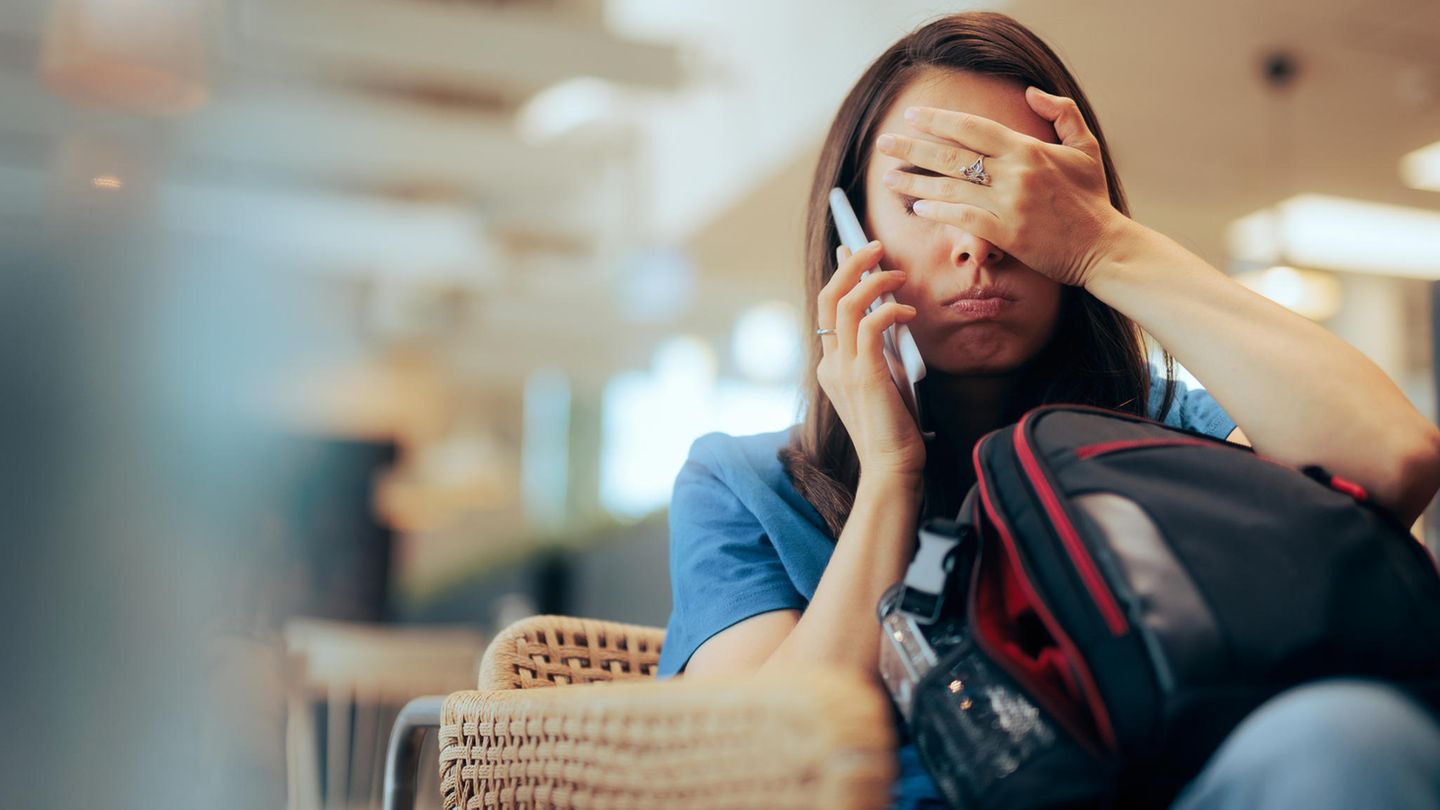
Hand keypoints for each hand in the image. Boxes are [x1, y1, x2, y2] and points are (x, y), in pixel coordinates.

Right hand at [815, 240, 925, 482]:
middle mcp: (830, 363)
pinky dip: (890, 310)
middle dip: (851, 265)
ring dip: (873, 280)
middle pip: (828, 297)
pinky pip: (871, 325)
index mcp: (830, 365)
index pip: (826, 308)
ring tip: (897, 274)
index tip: (852, 250)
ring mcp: (843, 369)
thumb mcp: (884, 380)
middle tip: (876, 246)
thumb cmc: (894, 429)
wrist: (891, 468)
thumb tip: (890, 314)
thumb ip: (880, 350)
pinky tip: (909, 313)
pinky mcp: (864, 375)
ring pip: (846, 304)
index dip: (839, 275)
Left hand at [875, 87, 1128, 288]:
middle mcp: (1014, 172)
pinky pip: (963, 219)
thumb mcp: (1084, 147)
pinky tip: (919, 208)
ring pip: (950, 188)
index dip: (939, 120)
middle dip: (912, 147)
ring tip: (888, 178)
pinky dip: (939, 212)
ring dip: (915, 182)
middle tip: (884, 143)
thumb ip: (1061, 113)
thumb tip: (1031, 92)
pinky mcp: (1006, 234)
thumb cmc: (1092, 199)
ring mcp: (1008, 204)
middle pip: (952, 156)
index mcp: (1027, 148)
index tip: (912, 116)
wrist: (1104, 246)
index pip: (973, 128)